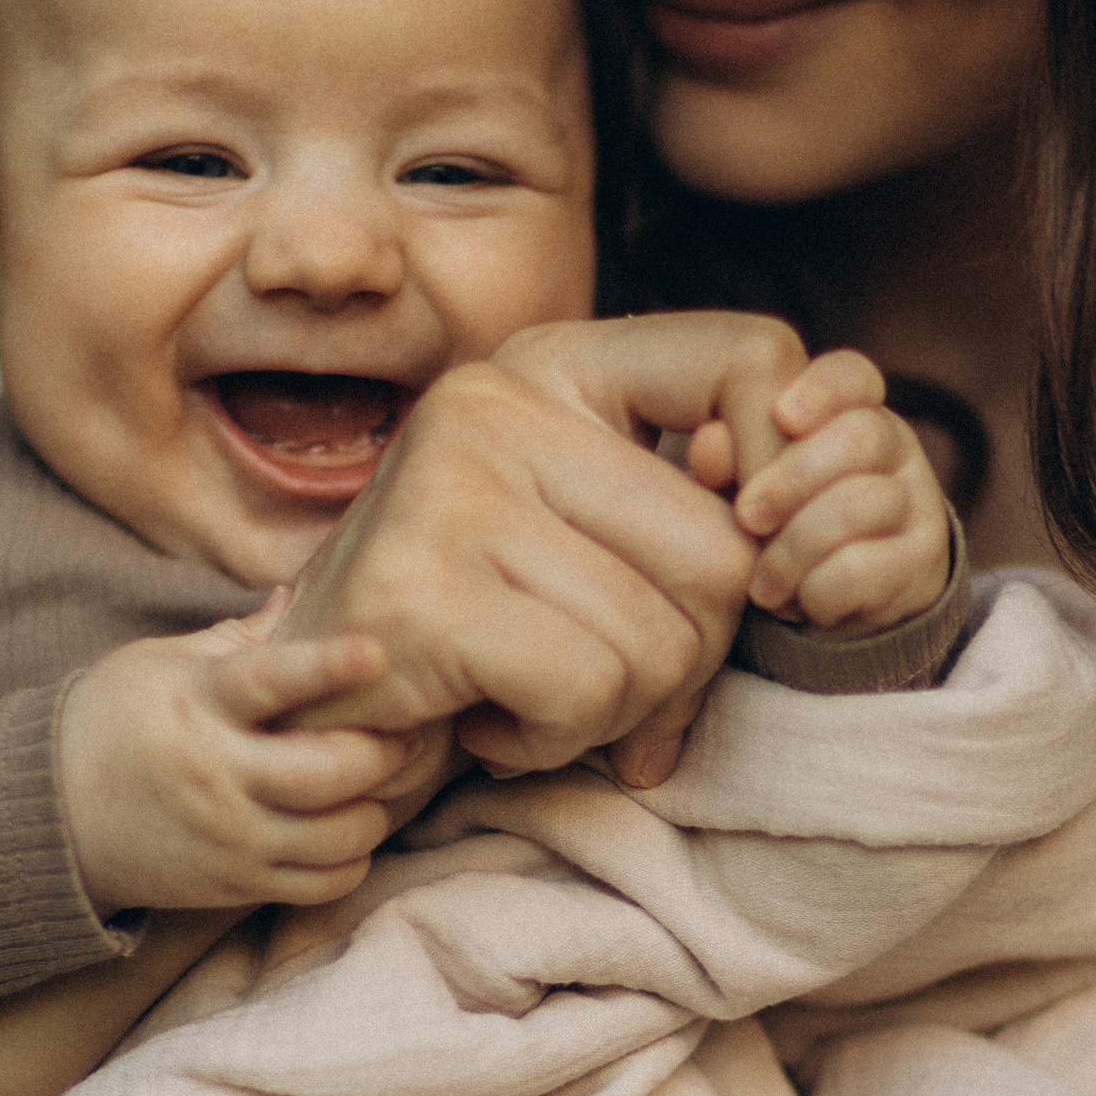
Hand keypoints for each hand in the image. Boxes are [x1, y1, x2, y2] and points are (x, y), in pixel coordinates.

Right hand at [57, 606, 443, 918]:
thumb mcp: (157, 663)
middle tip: (407, 728)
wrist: (45, 819)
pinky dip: (352, 858)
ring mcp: (232, 838)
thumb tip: (296, 595)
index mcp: (198, 705)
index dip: (328, 667)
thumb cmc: (108, 724)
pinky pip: (323, 883)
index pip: (270, 683)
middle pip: (329, 772)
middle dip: (385, 750)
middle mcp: (219, 776)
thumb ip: (235, 638)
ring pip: (339, 836)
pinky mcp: (238, 885)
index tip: (376, 651)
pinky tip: (347, 828)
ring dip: (376, 808)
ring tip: (376, 781)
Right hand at [276, 346, 761, 792]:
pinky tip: (487, 722)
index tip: (757, 572)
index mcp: (547, 365)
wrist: (300, 713)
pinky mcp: (422, 590)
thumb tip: (783, 566)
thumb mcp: (587, 546)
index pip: (750, 355)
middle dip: (688, 663)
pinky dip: (555, 740)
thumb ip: (686, 527)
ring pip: (660, 644)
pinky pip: (587, 690)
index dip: (795, 476)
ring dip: (611, 716)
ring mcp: (450, 489)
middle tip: (600, 687)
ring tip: (523, 697)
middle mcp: (495, 400)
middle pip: (723, 554)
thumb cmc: (471, 634)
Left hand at [694, 349, 955, 635]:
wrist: (832, 608)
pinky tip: (800, 603)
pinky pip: (866, 568)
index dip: (822, 390)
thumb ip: (726, 462)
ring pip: (862, 505)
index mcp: (852, 414)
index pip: (853, 377)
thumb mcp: (744, 490)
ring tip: (761, 584)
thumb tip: (709, 445)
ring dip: (796, 548)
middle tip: (747, 517)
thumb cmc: (778, 531)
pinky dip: (819, 591)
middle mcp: (896, 452)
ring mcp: (917, 506)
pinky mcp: (923, 566)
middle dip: (794, 477)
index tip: (781, 416)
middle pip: (863, 435)